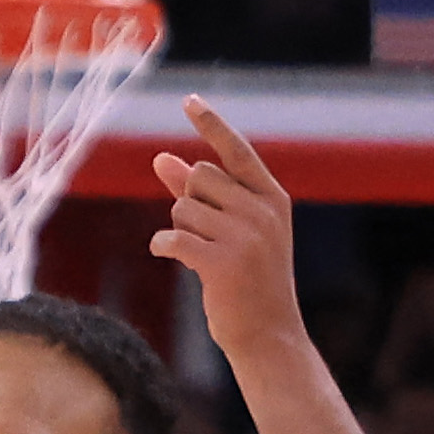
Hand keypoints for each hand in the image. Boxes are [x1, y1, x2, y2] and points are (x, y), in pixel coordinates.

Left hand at [146, 98, 302, 355]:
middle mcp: (263, 210)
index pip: (236, 150)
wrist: (267, 334)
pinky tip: (174, 257)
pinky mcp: (223, 262)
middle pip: (199, 178)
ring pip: (182, 208)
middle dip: (188, 203)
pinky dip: (164, 246)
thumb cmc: (247, 282)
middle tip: (205, 237)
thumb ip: (198, 194)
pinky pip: (172, 237)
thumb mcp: (231, 232)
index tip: (190, 99)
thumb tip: (161, 158)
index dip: (211, 124)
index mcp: (272, 197)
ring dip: (178, 229)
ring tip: (200, 255)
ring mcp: (246, 235)